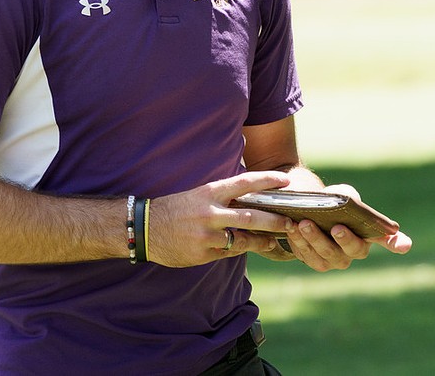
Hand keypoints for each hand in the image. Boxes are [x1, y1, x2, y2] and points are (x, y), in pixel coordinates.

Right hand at [145, 171, 296, 266]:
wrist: (144, 228)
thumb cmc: (174, 208)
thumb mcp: (197, 195)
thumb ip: (221, 198)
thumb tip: (249, 198)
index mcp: (209, 192)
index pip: (244, 183)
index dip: (267, 181)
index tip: (286, 181)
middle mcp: (210, 212)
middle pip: (252, 217)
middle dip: (275, 221)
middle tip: (290, 222)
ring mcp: (207, 235)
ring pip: (244, 240)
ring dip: (261, 242)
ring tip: (272, 242)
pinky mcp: (203, 253)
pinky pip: (228, 252)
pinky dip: (236, 250)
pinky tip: (242, 249)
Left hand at [279, 182, 412, 271]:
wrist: (304, 208)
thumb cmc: (330, 202)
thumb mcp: (341, 194)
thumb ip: (348, 199)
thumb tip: (352, 206)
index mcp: (369, 233)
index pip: (389, 240)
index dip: (397, 243)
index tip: (404, 245)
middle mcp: (355, 251)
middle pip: (353, 250)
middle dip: (344, 240)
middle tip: (335, 227)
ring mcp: (334, 260)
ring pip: (326, 255)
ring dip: (315, 239)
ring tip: (304, 223)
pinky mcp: (314, 261)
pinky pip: (307, 255)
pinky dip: (299, 242)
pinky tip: (292, 228)